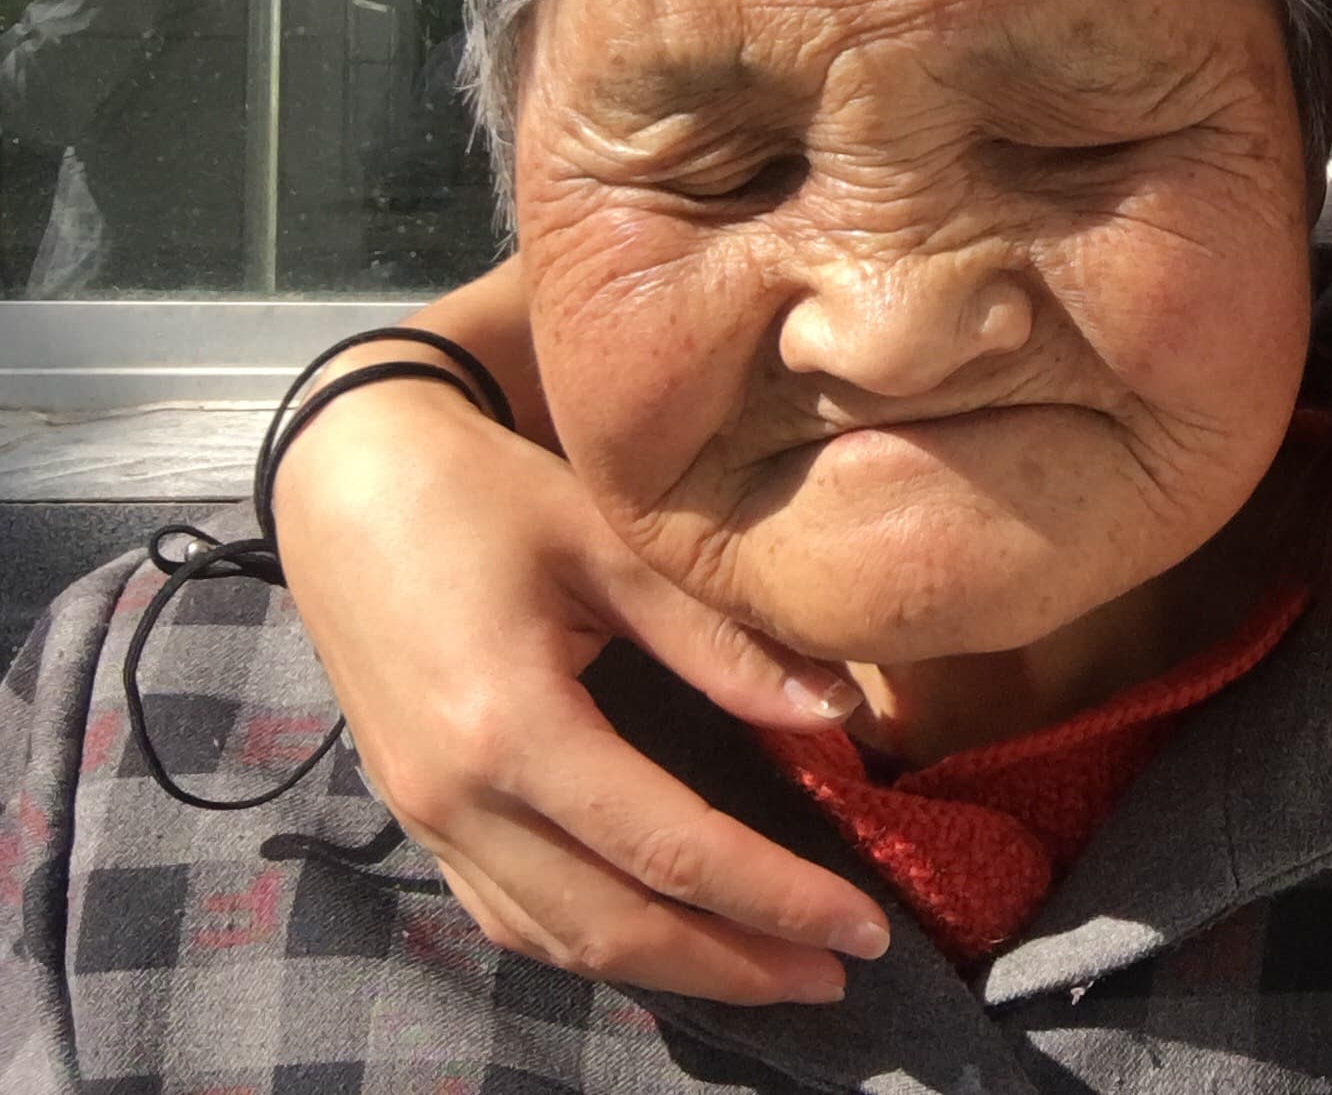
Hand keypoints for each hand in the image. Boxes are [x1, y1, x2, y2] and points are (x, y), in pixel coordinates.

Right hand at [271, 366, 891, 1002]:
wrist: (344, 481)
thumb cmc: (481, 490)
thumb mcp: (612, 542)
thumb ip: (718, 640)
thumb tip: (835, 712)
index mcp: (512, 727)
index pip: (672, 848)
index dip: (776, 897)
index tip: (863, 929)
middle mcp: (460, 797)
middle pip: (613, 928)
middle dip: (734, 964)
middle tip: (837, 975)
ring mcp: (427, 818)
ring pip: (557, 941)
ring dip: (671, 970)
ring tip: (772, 969)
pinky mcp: (417, 815)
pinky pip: (511, 913)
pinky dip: (596, 943)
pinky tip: (665, 936)